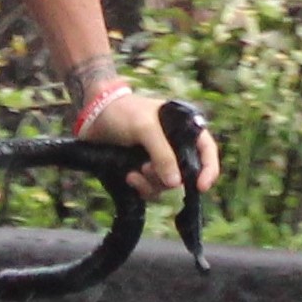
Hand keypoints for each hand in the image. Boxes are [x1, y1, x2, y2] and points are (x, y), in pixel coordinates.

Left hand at [82, 91, 219, 197]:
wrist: (91, 116)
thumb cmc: (121, 112)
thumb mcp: (145, 128)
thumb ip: (162, 154)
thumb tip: (175, 183)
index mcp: (182, 128)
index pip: (207, 151)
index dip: (209, 169)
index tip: (200, 186)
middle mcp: (173, 146)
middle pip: (185, 174)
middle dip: (167, 177)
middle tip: (147, 168)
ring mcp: (157, 159)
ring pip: (167, 185)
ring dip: (152, 183)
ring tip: (135, 172)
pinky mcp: (142, 170)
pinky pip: (151, 189)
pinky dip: (142, 188)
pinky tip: (129, 177)